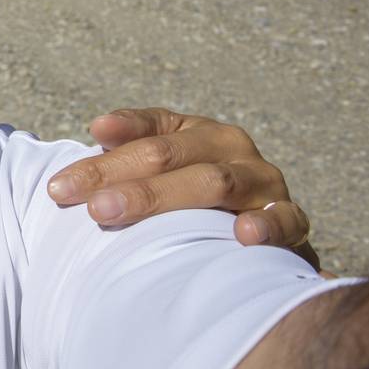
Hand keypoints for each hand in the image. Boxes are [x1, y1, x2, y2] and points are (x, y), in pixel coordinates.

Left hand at [46, 108, 319, 269]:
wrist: (264, 238)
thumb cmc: (195, 203)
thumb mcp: (162, 174)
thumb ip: (127, 157)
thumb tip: (97, 130)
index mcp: (195, 131)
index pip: (147, 130)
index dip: (110, 139)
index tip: (75, 156)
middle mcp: (230, 147)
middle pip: (167, 155)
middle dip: (117, 177)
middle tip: (82, 203)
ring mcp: (263, 182)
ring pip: (214, 181)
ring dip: (162, 197)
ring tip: (113, 211)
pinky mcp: (292, 221)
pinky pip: (285, 221)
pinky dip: (267, 225)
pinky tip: (242, 235)